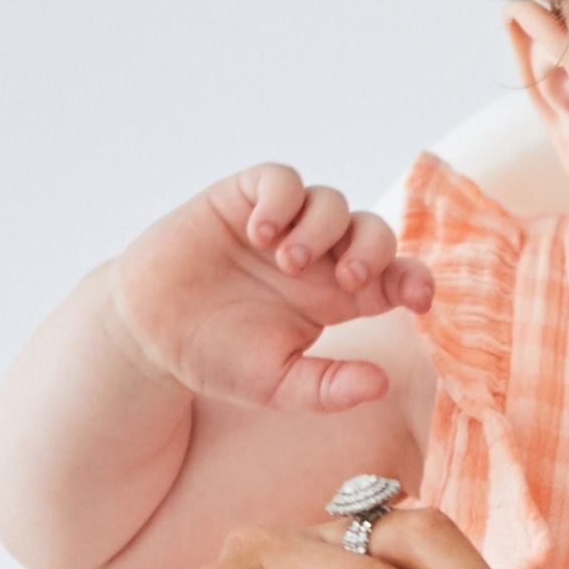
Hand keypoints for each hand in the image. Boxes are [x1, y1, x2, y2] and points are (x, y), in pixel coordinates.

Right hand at [109, 163, 436, 412]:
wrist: (150, 334)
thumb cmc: (218, 358)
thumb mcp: (278, 385)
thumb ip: (329, 388)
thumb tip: (382, 384)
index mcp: (338, 296)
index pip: (394, 276)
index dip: (414, 280)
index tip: (419, 298)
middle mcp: (320, 256)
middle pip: (374, 232)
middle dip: (372, 251)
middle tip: (346, 282)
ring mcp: (285, 225)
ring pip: (333, 202)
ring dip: (322, 229)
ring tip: (287, 262)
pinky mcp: (245, 200)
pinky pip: (282, 179)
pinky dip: (282, 200)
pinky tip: (261, 234)